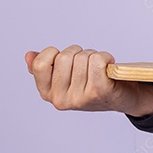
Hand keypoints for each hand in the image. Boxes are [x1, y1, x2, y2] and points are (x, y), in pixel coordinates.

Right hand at [25, 45, 152, 117]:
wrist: (124, 98)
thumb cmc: (93, 83)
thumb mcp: (67, 77)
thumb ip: (47, 67)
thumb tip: (29, 55)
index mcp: (48, 94)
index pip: (40, 63)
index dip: (54, 52)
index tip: (67, 58)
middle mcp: (61, 99)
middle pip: (64, 56)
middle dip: (78, 52)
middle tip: (88, 62)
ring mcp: (79, 98)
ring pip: (83, 57)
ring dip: (94, 55)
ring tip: (99, 67)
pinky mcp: (99, 92)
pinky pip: (98, 61)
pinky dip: (106, 57)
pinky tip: (109, 65)